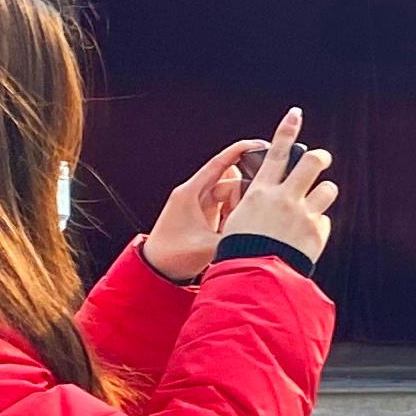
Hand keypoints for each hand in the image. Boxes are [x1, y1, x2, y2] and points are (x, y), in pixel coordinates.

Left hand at [142, 116, 286, 280]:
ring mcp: (200, 205)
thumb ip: (233, 237)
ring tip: (236, 228)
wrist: (155, 270)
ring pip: (230, 196)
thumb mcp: (206, 247)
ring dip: (239, 210)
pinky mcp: (204, 216)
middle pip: (230, 182)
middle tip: (247, 214)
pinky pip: (226, 208)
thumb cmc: (171, 256)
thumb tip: (257, 234)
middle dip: (243, 197)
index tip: (259, 144)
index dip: (239, 151)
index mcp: (190, 193)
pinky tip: (233, 232)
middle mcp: (195, 195)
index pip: (219, 163)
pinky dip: (234, 217)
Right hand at [226, 113, 340, 264]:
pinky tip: (304, 240)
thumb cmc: (241, 250)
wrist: (255, 277)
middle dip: (320, 157)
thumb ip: (258, 202)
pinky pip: (324, 221)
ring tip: (314, 204)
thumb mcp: (240, 219)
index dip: (287, 131)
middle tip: (321, 158)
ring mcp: (304, 214)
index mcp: (261, 192)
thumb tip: (272, 192)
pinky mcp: (317, 232)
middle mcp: (285, 198)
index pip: (276, 153)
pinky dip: (316, 227)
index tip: (295, 114)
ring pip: (328, 189)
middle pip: (312, 163)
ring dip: (323, 193)